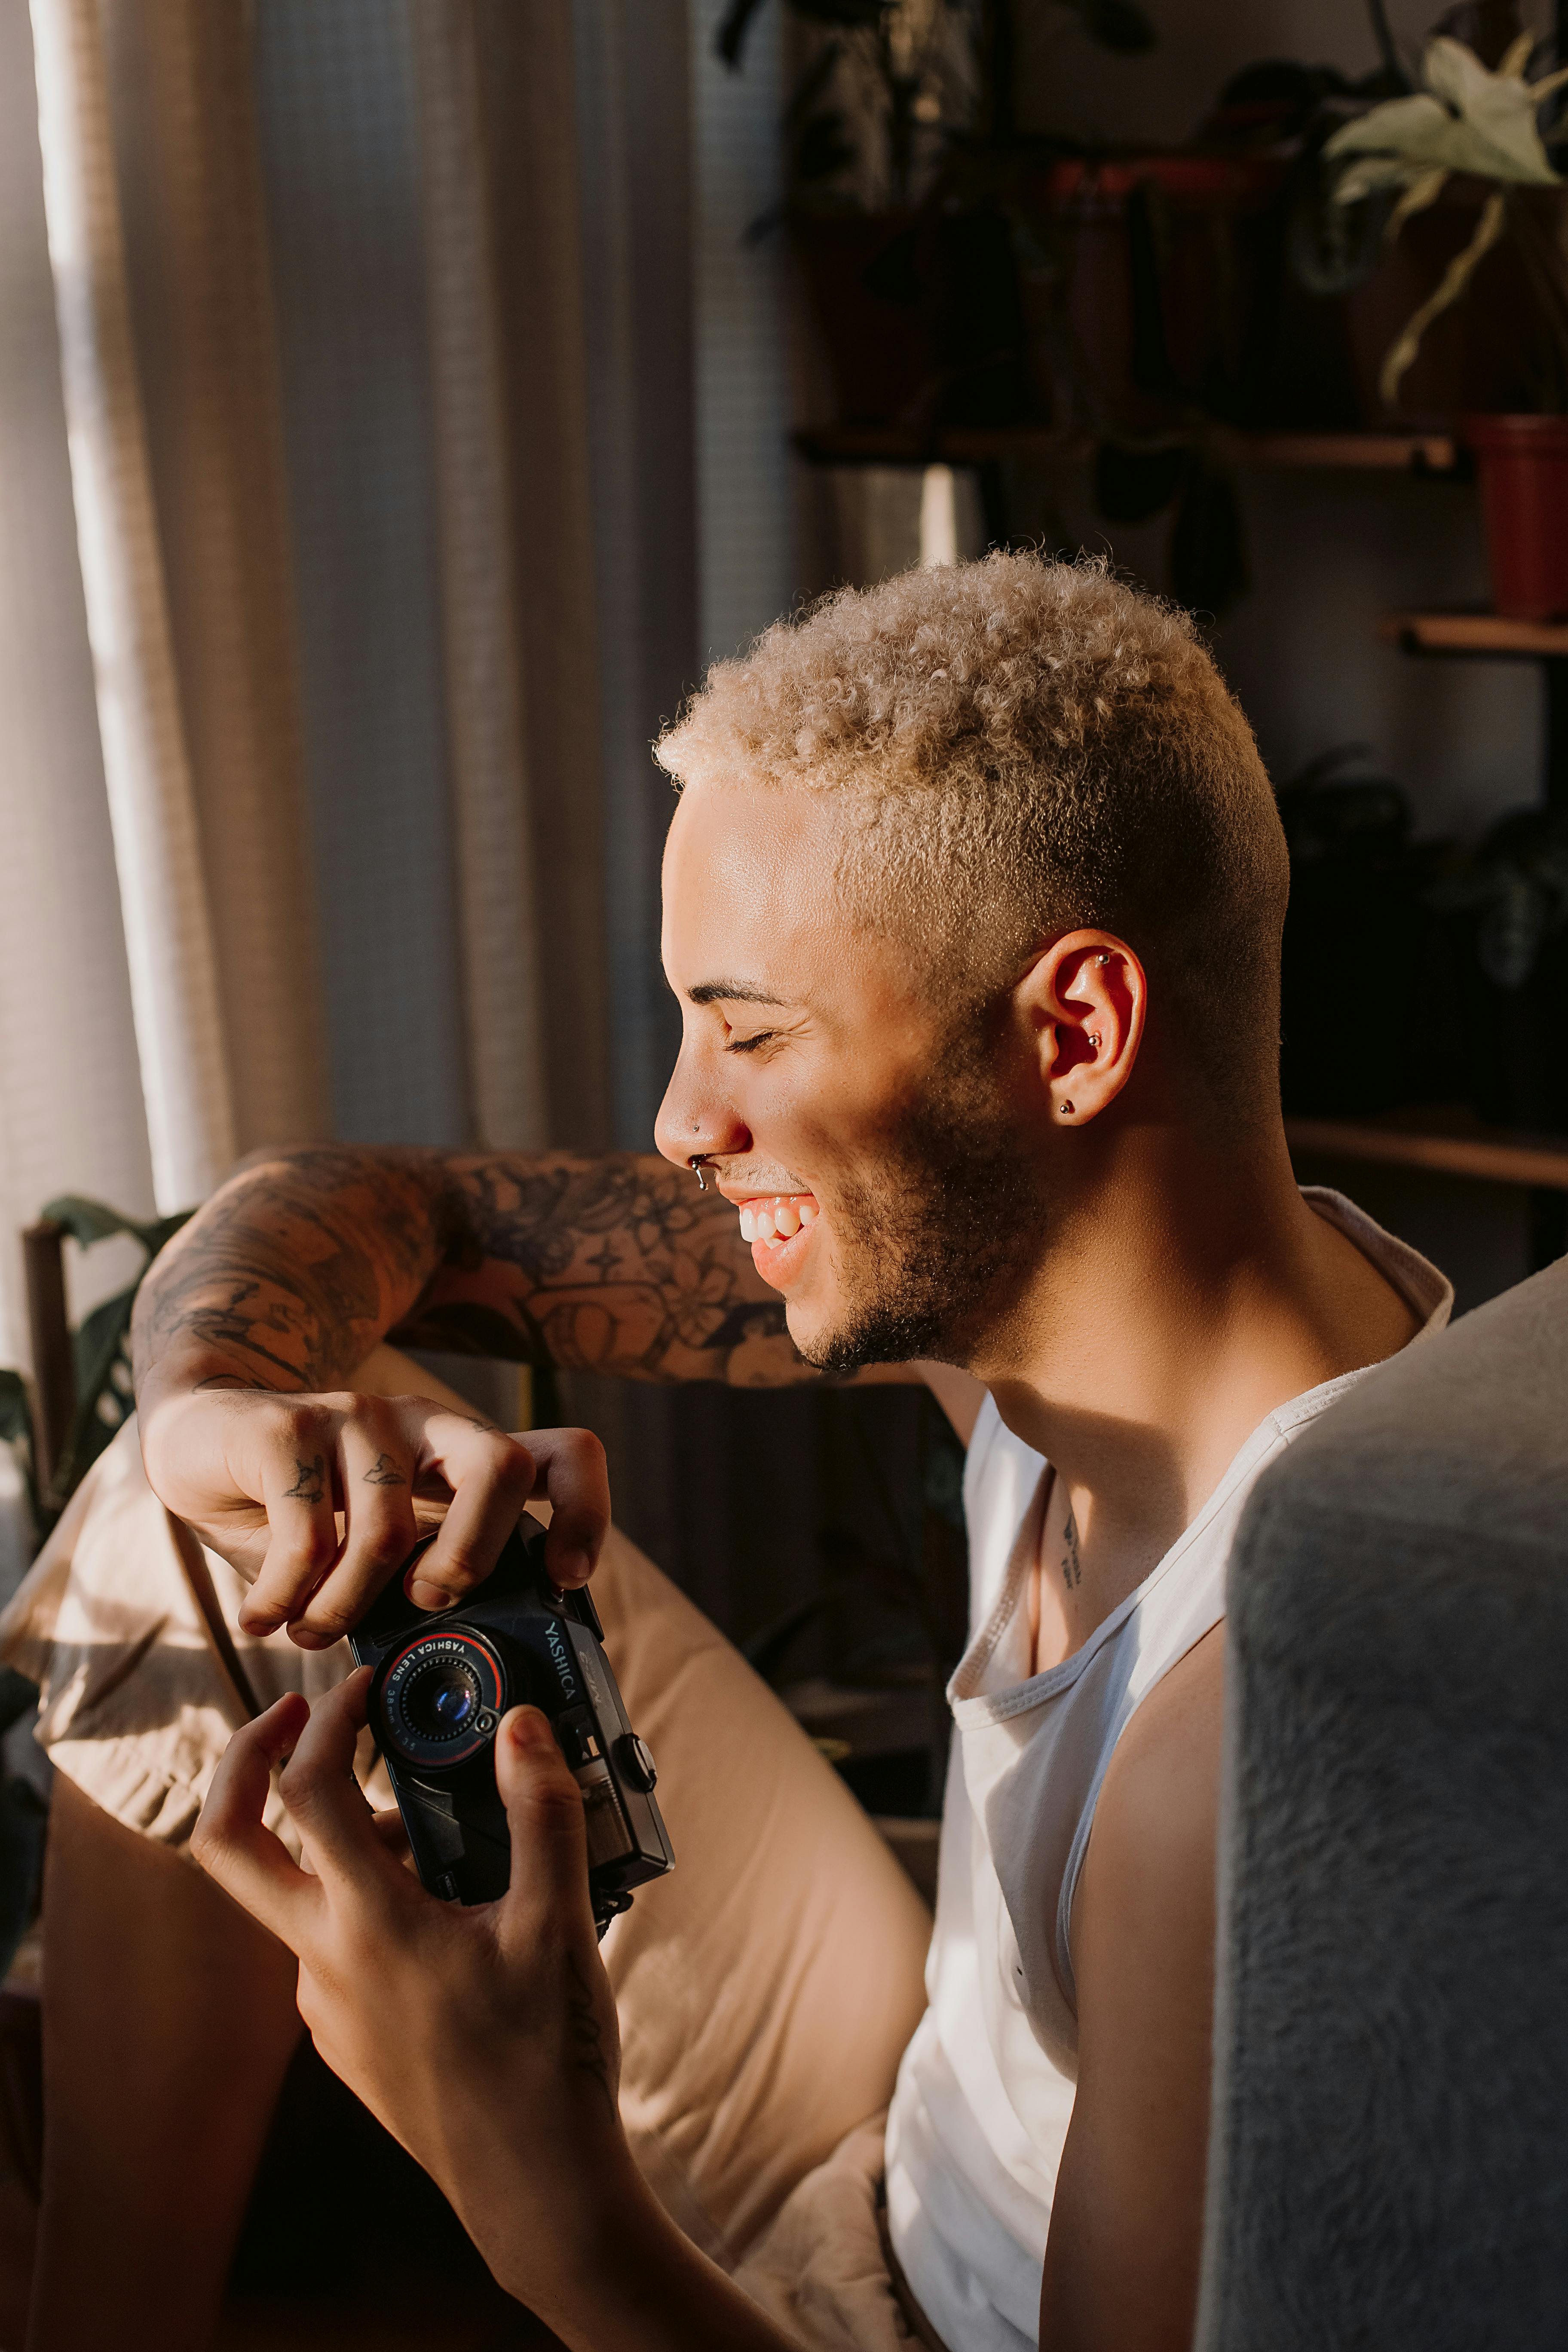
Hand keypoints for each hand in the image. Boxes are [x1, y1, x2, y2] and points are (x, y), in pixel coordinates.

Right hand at [139, 1386, 608, 1644]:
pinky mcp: (287, 1426)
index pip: (566, 1455)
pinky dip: (286, 1598)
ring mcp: (359, 1415)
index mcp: (465, 1453)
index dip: (586, 1513)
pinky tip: (262, 1618)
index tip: (564, 1579)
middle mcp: (425, 1424)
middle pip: (500, 1467)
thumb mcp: (378, 1542)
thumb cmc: (304, 1508)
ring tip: (311, 1632)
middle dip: (470, 1558)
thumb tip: (466, 1670)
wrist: (200, 1435)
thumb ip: (423, 1583)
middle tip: (422, 1605)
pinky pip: (305, 1535)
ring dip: (346, 1608)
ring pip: (387, 1529)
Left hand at [192, 1671, 637, 2312]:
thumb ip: (542, 1812)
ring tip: (422, 1813)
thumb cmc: (547, 2060)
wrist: (534, 2186)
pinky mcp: (345, 2035)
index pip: (305, 1789)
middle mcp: (324, 1962)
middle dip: (245, 1761)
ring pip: (294, 1893)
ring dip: (333, 1834)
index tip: (363, 1685)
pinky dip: (365, 1894)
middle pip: (224, 1843)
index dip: (327, 1719)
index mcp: (367, 1926)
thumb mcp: (559, 1921)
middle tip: (295, 1711)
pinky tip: (444, 1899)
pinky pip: (331, 1941)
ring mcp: (325, 2004)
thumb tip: (523, 1724)